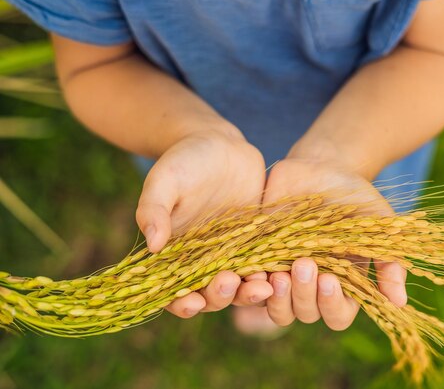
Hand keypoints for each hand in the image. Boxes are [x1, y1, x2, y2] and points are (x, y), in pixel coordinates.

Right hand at [135, 130, 273, 317]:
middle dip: (221, 297)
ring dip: (251, 292)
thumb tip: (152, 245)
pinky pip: (267, 265)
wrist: (221, 145)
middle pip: (212, 296)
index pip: (174, 293)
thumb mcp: (164, 180)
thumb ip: (154, 209)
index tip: (192, 301)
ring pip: (242, 287)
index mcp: (174, 255)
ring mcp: (233, 256)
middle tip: (229, 282)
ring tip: (263, 285)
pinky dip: (274, 273)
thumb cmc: (183, 161)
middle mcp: (204, 263)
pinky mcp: (259, 244)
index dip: (182, 304)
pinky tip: (284, 272)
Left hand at [261, 157, 406, 329]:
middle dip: (304, 294)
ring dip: (277, 297)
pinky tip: (252, 269)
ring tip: (279, 273)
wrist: (322, 166)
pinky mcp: (257, 258)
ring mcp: (283, 273)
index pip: (337, 316)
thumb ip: (389, 262)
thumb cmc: (356, 196)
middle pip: (304, 313)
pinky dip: (249, 283)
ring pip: (275, 308)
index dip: (332, 305)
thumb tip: (399, 303)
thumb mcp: (378, 224)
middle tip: (304, 264)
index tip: (330, 278)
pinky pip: (248, 283)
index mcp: (341, 284)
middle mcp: (311, 286)